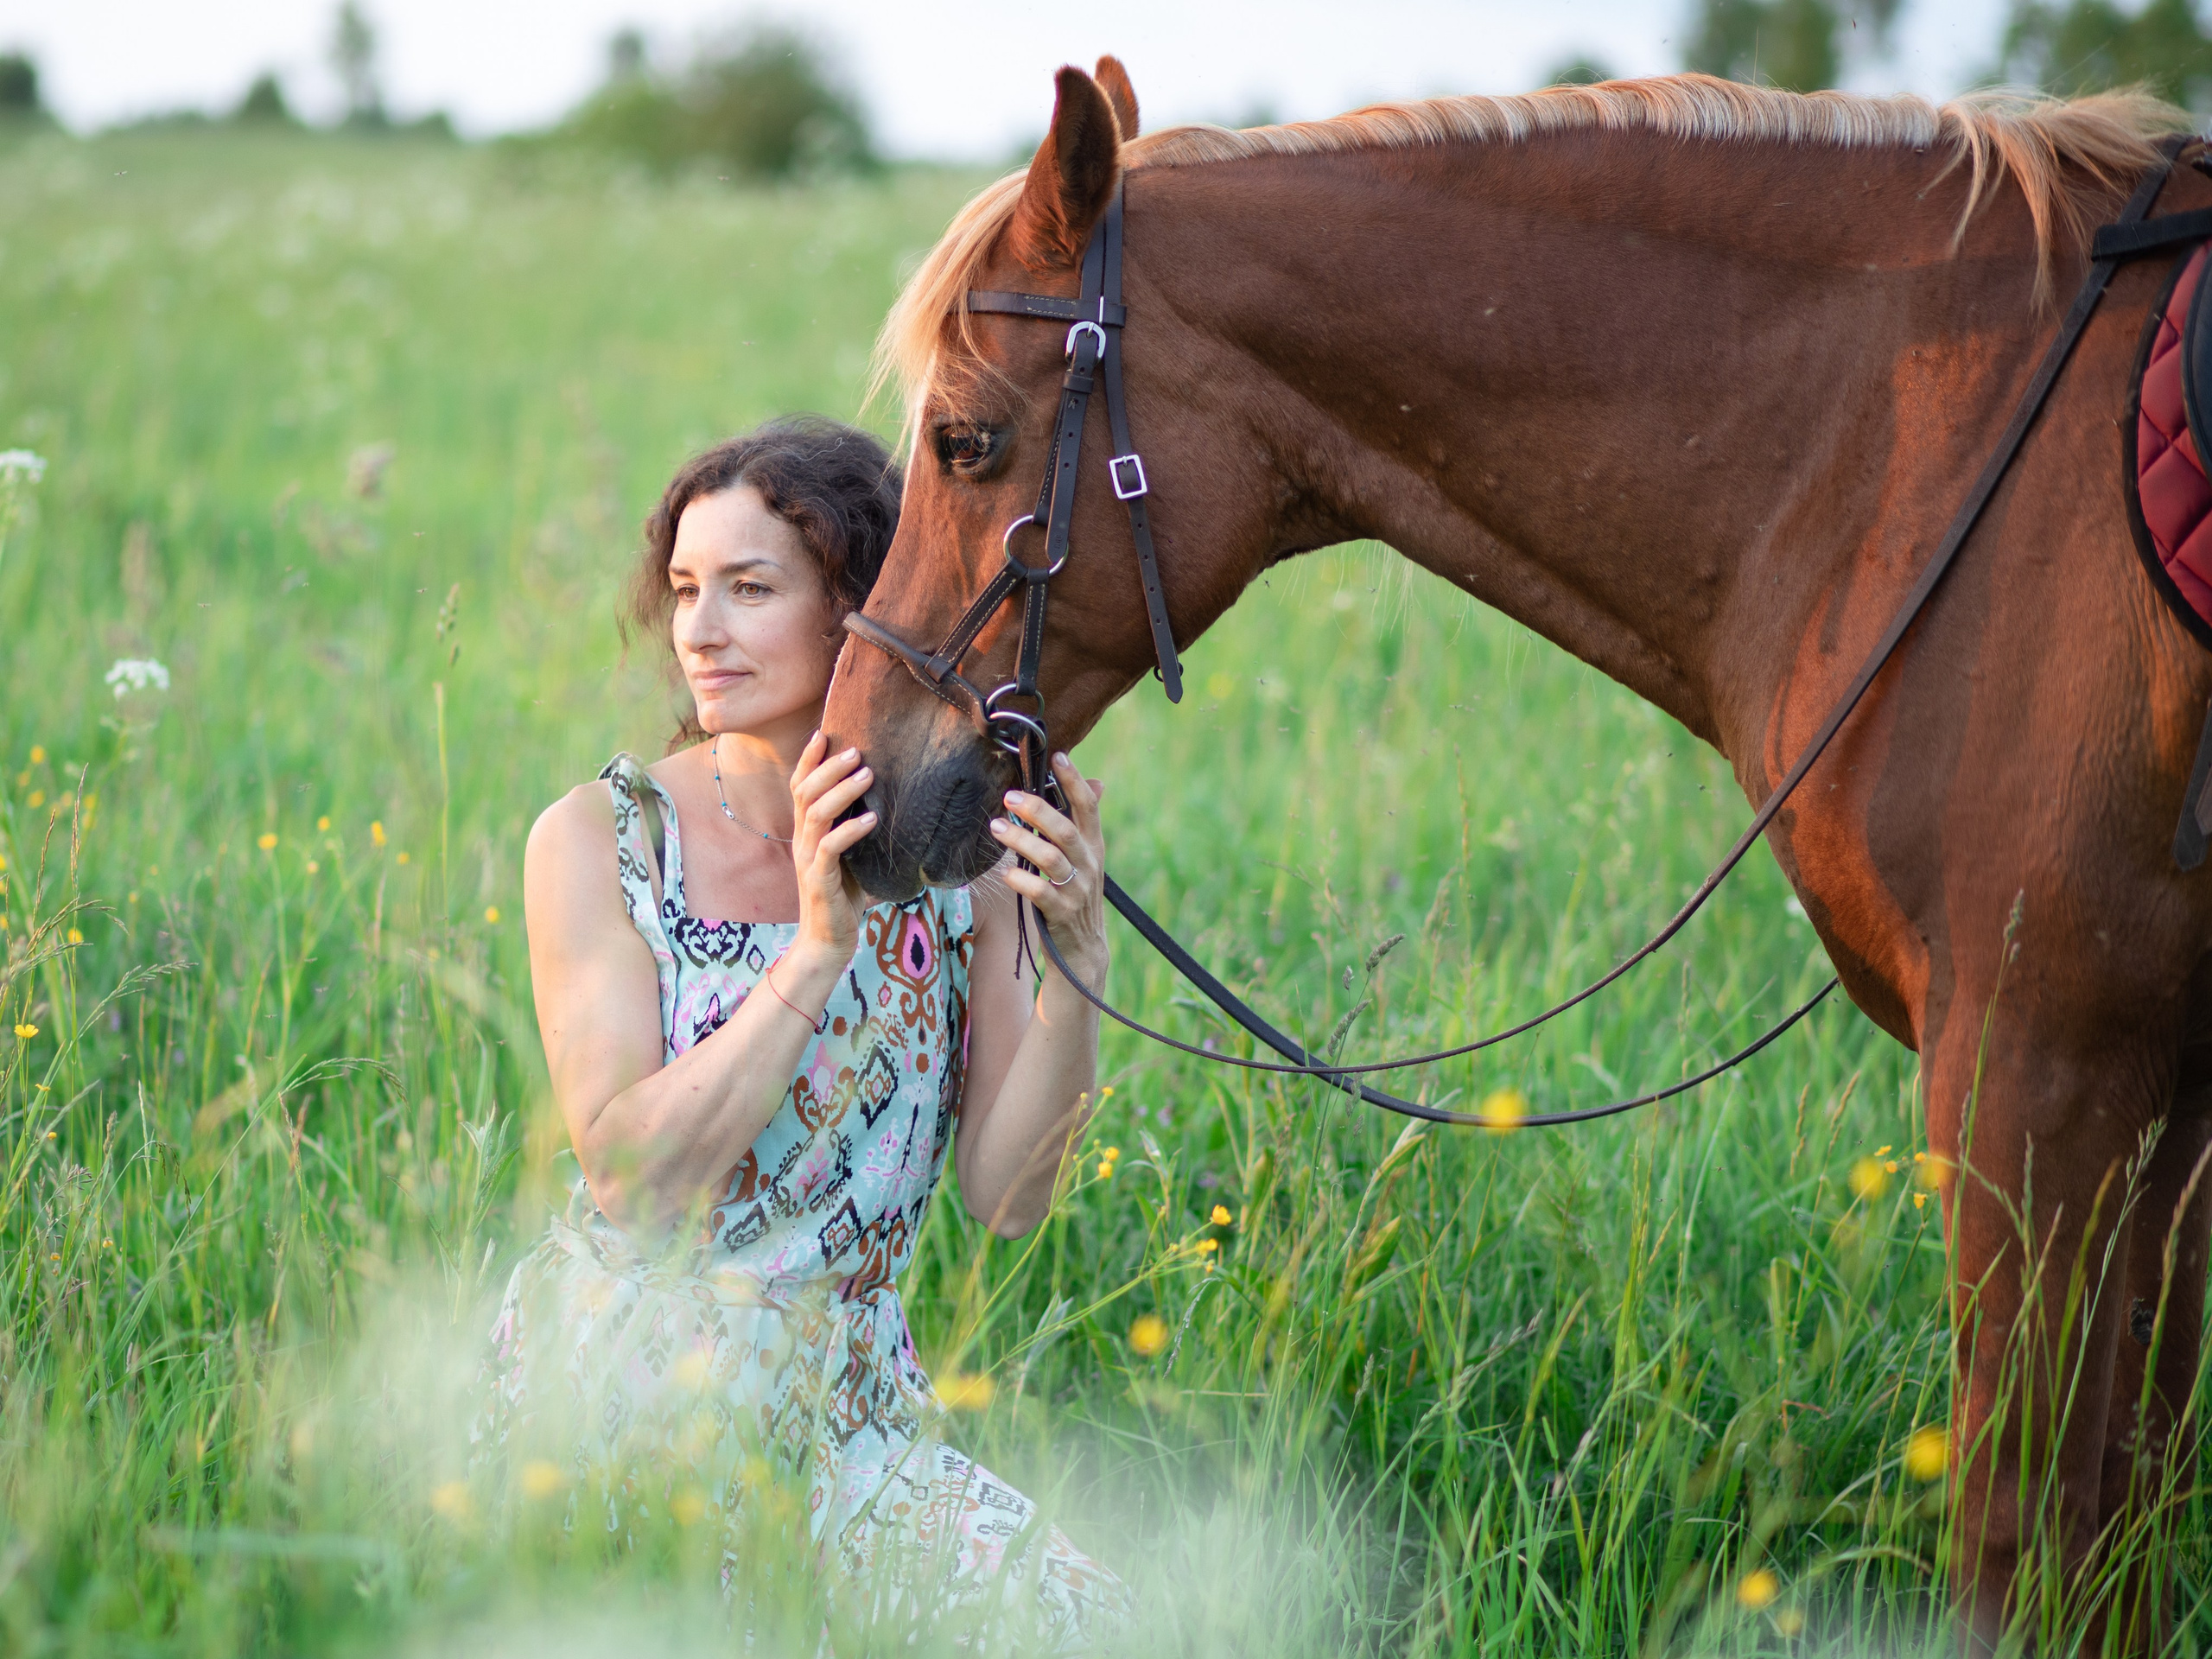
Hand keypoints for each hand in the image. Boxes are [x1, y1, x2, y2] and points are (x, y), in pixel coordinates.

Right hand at [784, 732, 875, 993]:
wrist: (828, 940)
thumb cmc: (844, 896)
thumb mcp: (851, 855)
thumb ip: (856, 829)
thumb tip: (885, 799)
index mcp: (807, 832)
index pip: (800, 787)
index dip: (808, 759)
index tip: (824, 732)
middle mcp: (802, 841)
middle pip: (805, 793)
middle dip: (828, 767)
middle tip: (855, 749)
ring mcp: (807, 860)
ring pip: (816, 815)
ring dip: (841, 791)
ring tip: (867, 774)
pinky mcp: (819, 880)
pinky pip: (831, 848)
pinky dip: (851, 830)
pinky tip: (872, 819)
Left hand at [991, 753, 1107, 991]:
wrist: (1082, 952)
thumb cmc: (1074, 896)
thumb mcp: (1085, 860)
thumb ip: (1082, 825)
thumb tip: (1095, 782)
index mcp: (1094, 847)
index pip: (1089, 808)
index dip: (1075, 781)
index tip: (1058, 756)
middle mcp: (1089, 865)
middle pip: (1066, 830)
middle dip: (1038, 810)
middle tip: (1009, 796)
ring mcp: (1077, 890)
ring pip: (1050, 858)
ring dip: (1021, 841)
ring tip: (996, 827)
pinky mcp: (1062, 913)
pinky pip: (1040, 892)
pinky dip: (1021, 880)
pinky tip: (1005, 874)